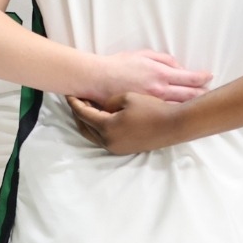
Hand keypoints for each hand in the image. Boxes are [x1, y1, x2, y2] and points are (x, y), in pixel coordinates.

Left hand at [67, 92, 188, 154]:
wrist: (173, 124)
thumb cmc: (151, 108)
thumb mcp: (127, 97)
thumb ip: (108, 101)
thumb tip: (101, 107)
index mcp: (107, 128)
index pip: (83, 114)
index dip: (75, 103)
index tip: (69, 93)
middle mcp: (109, 142)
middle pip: (84, 127)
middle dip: (78, 113)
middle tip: (76, 100)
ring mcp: (117, 148)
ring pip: (93, 135)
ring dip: (88, 122)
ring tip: (87, 107)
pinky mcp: (125, 149)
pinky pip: (104, 138)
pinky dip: (99, 128)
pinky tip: (102, 117)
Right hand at [88, 50, 211, 105]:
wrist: (98, 80)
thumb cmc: (119, 65)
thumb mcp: (144, 54)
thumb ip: (164, 59)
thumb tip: (180, 67)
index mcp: (161, 74)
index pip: (189, 78)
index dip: (202, 78)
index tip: (209, 77)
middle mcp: (160, 91)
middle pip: (190, 96)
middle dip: (202, 94)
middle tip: (211, 94)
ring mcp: (153, 105)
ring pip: (180, 108)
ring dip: (192, 106)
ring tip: (201, 106)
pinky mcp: (145, 114)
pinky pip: (166, 116)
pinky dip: (177, 115)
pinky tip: (181, 115)